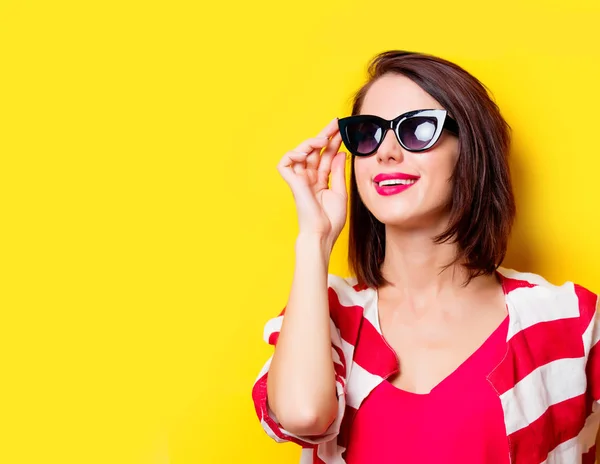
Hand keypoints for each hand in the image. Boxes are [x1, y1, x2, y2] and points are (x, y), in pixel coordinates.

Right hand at [277, 118, 347, 245]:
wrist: (323, 234)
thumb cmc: (331, 219)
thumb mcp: (340, 191)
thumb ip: (338, 172)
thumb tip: (341, 153)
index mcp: (320, 181)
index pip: (326, 156)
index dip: (333, 142)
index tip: (343, 130)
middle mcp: (309, 178)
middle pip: (314, 151)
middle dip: (325, 135)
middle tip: (336, 123)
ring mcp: (300, 180)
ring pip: (300, 153)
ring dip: (311, 142)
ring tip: (324, 138)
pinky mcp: (292, 183)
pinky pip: (285, 163)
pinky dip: (292, 154)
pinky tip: (305, 153)